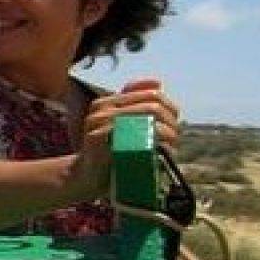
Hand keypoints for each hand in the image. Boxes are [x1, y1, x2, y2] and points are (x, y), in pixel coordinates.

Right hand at [70, 79, 180, 198]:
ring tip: (170, 147)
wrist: (85, 177)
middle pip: (152, 106)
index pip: (151, 94)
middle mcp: (101, 108)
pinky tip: (159, 153)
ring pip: (147, 120)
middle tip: (174, 138)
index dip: (170, 108)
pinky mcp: (98, 139)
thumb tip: (158, 82)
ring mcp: (98, 122)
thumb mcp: (122, 126)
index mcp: (107, 102)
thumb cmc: (109, 153)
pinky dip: (153, 145)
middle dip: (170, 122)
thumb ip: (136, 106)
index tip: (174, 125)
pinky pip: (134, 136)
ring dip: (165, 134)